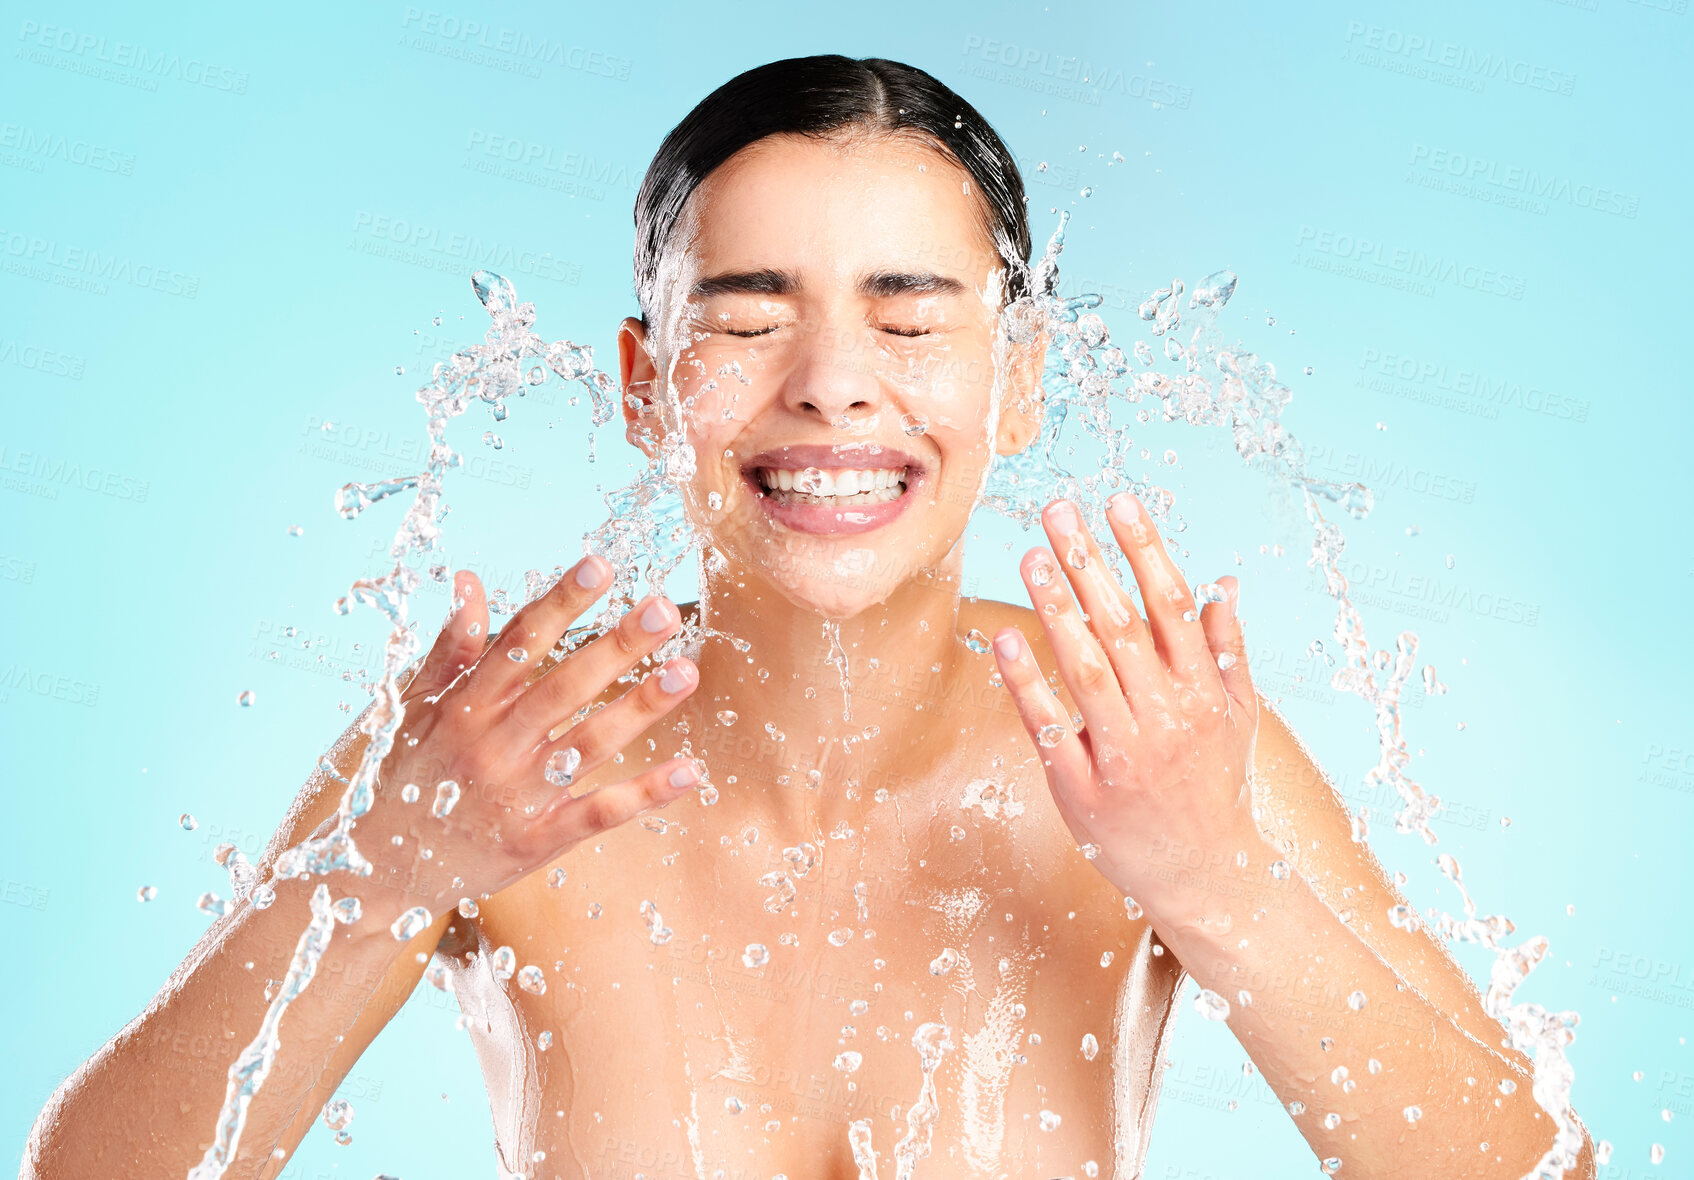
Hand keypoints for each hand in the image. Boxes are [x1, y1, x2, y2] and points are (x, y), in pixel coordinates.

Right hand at [353, 556, 701, 915]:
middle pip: (565, 686)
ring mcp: (519, 795)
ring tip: (687, 672)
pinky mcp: (538, 839)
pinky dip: (646, 793)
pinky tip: (692, 770)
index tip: (600, 564)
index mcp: (464, 706)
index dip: (561, 602)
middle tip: (664, 608)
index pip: (521, 642)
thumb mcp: (411, 709)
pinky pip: (600, 812)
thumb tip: (469, 580)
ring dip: (641, 708)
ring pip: (590, 742)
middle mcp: (493, 745)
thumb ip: (450, 647)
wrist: (376, 874)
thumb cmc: (399, 778)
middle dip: (617, 646)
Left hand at [992, 493, 1261, 923]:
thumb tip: (1222, 582)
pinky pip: (1050, 728)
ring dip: (1056, 610)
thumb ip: (1226, 649)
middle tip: (1057, 512)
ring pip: (1085, 671)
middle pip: (1122, 627)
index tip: (1119, 501)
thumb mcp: (1238, 716)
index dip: (1144, 551)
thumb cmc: (1216, 785)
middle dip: (1089, 564)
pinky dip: (1026, 684)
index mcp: (1203, 693)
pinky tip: (1004, 639)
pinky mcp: (1081, 790)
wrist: (1206, 877)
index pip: (1170, 606)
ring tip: (1029, 556)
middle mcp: (1165, 718)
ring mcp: (1123, 755)